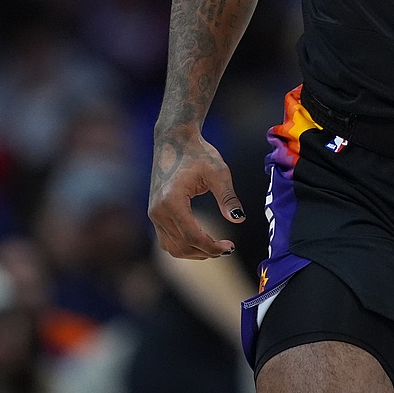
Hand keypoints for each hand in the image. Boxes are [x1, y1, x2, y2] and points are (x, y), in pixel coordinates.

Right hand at [147, 131, 243, 258]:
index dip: (212, 246)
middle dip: (205, 252)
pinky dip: (183, 245)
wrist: (174, 140)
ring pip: (171, 247)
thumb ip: (227, 197)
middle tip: (227, 248)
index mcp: (172, 201)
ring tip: (216, 247)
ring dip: (194, 252)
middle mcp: (158, 211)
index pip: (192, 236)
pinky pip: (166, 239)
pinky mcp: (155, 213)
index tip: (230, 246)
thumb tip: (239, 219)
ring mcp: (154, 213)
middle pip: (182, 246)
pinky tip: (201, 241)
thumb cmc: (199, 153)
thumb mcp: (218, 173)